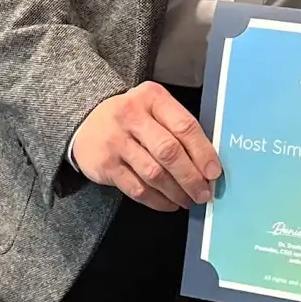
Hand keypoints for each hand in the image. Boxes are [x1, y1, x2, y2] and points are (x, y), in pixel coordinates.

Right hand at [71, 82, 221, 210]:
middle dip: (191, 177)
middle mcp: (132, 116)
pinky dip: (157, 200)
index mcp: (152, 98)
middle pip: (169, 151)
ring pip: (154, 173)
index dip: (202, 152)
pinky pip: (137, 189)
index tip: (214, 173)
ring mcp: (116, 141)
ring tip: (188, 200)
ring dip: (176, 192)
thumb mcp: (153, 108)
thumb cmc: (132, 116)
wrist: (85, 121)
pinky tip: (169, 203)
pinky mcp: (105, 165)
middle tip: (204, 194)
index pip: (184, 126)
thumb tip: (207, 163)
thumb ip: (177, 127)